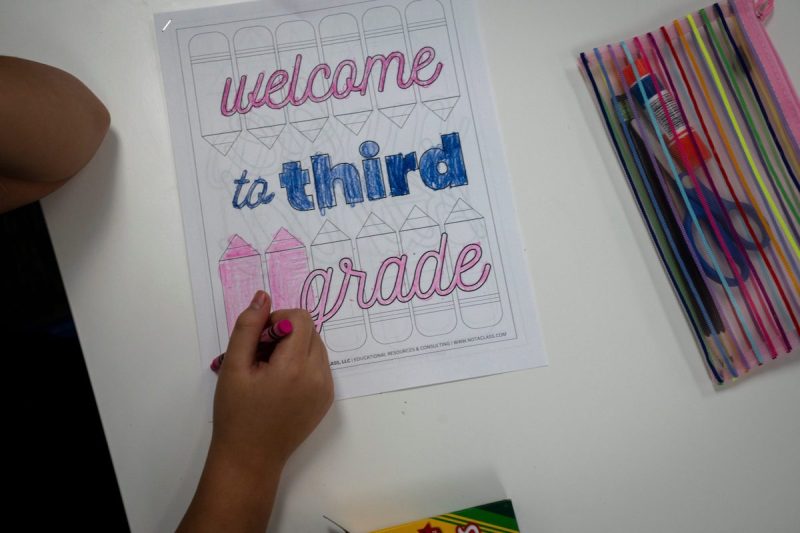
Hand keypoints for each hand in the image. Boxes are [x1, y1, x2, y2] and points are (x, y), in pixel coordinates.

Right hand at [178, 290, 332, 531]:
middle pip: (311, 331)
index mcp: (295, 367)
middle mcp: (318, 376)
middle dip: (286, 334)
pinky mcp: (327, 400)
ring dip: (294, 348)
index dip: (278, 320)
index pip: (301, 319)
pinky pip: (319, 366)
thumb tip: (263, 296)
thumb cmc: (236, 415)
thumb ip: (248, 327)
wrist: (250, 459)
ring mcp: (326, 389)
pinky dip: (302, 364)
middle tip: (260, 356)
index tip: (259, 340)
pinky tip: (280, 383)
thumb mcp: (233, 367)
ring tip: (268, 371)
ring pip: (316, 347)